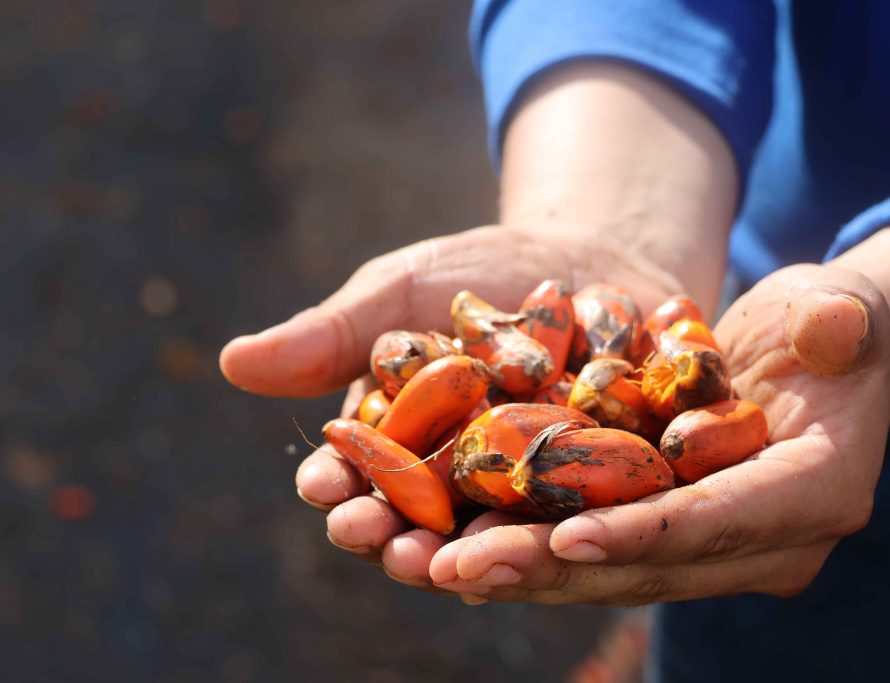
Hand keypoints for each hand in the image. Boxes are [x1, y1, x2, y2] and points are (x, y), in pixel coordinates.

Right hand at [220, 223, 683, 592]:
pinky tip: (556, 543)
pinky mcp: (595, 489)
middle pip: (417, 521)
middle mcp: (455, 479)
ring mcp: (524, 490)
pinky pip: (578, 517)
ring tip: (455, 568)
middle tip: (388, 550)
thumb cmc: (482, 271)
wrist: (592, 257)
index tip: (323, 492)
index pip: (355, 473)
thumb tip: (234, 361)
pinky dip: (565, 529)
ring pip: (492, 534)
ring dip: (471, 556)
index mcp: (397, 440)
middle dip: (397, 539)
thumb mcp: (405, 290)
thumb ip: (335, 333)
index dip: (336, 487)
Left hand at [425, 263, 889, 604]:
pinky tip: (449, 546)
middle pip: (646, 563)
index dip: (644, 532)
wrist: (809, 353)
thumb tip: (837, 326)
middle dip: (549, 565)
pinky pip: (587, 546)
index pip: (721, 521)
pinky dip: (522, 544)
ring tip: (430, 565)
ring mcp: (711, 547)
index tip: (563, 536)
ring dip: (516, 569)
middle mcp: (763, 543)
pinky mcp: (664, 533)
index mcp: (814, 494)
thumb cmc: (827, 325)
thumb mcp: (839, 310)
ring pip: (604, 569)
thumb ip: (840, 320)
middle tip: (457, 567)